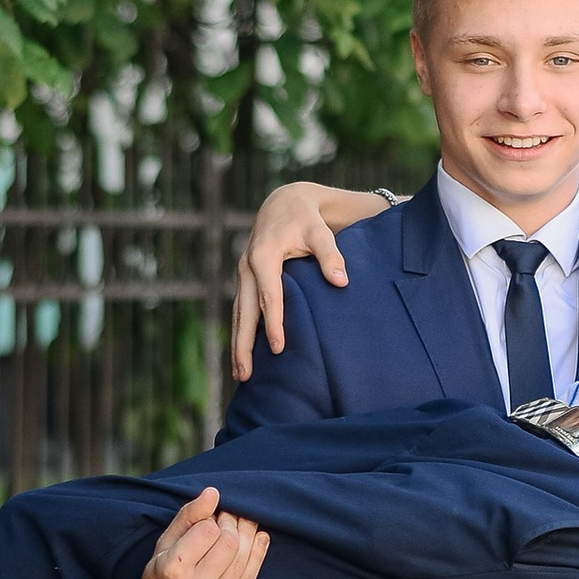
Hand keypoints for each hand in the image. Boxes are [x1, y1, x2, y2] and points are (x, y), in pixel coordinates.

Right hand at [125, 488, 270, 578]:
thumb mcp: (161, 549)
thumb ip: (186, 519)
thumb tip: (213, 492)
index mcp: (172, 570)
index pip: (207, 530)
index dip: (211, 518)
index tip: (210, 516)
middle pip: (229, 543)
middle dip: (232, 523)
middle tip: (230, 516)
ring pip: (243, 558)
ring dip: (248, 534)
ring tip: (243, 523)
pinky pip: (250, 578)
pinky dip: (257, 553)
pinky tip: (258, 538)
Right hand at [230, 183, 392, 377]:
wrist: (284, 203)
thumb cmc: (306, 219)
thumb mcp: (320, 231)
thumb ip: (331, 254)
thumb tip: (340, 280)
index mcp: (263, 256)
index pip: (269, 296)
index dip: (274, 324)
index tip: (279, 348)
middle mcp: (247, 267)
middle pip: (244, 312)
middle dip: (243, 344)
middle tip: (246, 374)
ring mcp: (243, 274)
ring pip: (238, 314)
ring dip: (238, 344)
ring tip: (241, 375)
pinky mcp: (245, 280)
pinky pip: (241, 310)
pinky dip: (240, 332)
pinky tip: (243, 354)